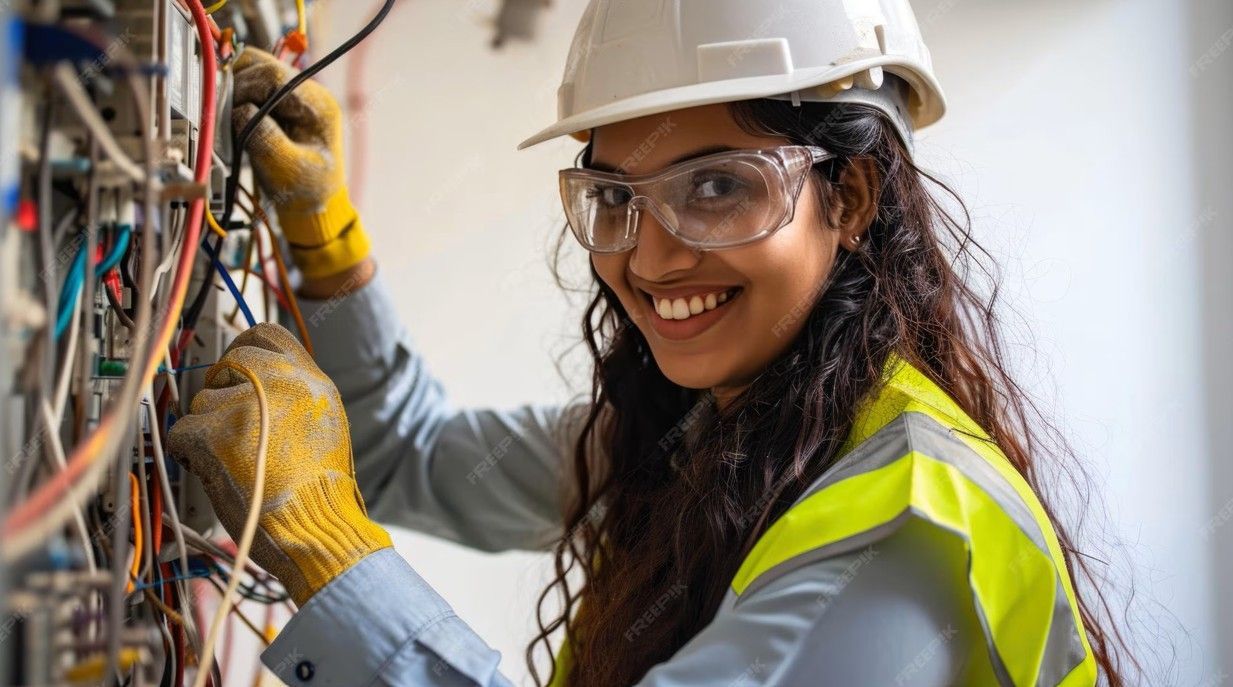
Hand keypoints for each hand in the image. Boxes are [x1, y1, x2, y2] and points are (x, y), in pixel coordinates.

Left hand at [167, 323, 390, 604]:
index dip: (245, 351)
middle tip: (227, 422)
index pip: (266, 335)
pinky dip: (191, 453)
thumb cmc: (320, 490)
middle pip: (229, 362)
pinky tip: (216, 469)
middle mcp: (281, 383)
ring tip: (234, 458)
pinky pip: (182, 431)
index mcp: (311, 380)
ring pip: (202, 401)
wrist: (319, 527)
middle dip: (221, 389)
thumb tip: (253, 382)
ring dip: (208, 428)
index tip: (237, 371)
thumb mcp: (323, 423)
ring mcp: (246, 405)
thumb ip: (293, 395)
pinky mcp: (216, 433)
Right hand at [232, 47, 369, 278]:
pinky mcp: (278, 102)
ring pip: (252, 70)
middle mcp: (307, 92)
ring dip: (233, 88)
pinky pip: (249, 85)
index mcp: (318, 106)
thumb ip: (265, 138)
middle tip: (221, 115)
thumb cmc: (305, 191)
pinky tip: (230, 117)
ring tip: (225, 117)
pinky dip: (235, 96)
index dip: (244, 88)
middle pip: (261, 66)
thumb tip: (239, 110)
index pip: (274, 76)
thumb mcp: (287, 170)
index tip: (226, 111)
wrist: (313, 205)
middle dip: (235, 87)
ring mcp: (292, 95)